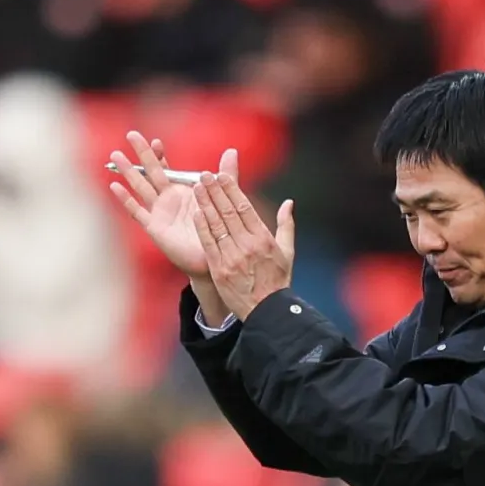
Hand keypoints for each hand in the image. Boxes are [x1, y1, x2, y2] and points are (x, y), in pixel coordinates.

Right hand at [110, 136, 235, 324]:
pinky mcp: (155, 227)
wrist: (213, 259)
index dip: (159, 154)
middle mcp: (167, 200)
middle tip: (131, 134)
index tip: (156, 141)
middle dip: (141, 154)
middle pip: (150, 172)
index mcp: (181, 191)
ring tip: (115, 155)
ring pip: (140, 187)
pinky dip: (126, 199)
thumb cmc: (217, 231)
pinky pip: (137, 211)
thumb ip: (226, 176)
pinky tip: (114, 186)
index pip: (166, 168)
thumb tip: (232, 150)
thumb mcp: (222, 199)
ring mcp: (159, 213)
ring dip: (128, 171)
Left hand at [192, 170, 295, 320]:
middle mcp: (247, 246)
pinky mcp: (219, 269)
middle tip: (205, 174)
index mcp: (264, 239)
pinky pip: (208, 244)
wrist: (266, 311)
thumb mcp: (288, 253)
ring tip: (197, 187)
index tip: (222, 175)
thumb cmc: (278, 281)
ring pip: (216, 225)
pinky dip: (202, 227)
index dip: (232, 190)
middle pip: (228, 212)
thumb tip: (288, 203)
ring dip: (206, 204)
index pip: (244, 208)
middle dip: (215, 191)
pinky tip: (196, 213)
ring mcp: (232, 257)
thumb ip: (286, 225)